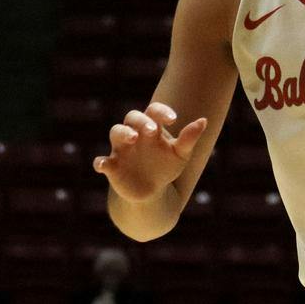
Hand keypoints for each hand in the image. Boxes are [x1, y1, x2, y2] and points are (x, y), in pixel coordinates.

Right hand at [92, 102, 208, 203]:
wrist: (151, 192)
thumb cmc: (166, 167)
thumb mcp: (181, 154)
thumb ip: (190, 138)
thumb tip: (204, 120)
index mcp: (152, 128)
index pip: (153, 111)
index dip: (161, 111)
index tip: (173, 119)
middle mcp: (134, 134)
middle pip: (132, 117)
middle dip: (140, 121)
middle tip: (150, 129)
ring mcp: (121, 149)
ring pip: (115, 132)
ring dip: (122, 133)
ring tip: (132, 138)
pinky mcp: (111, 166)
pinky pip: (101, 161)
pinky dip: (100, 162)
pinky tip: (102, 165)